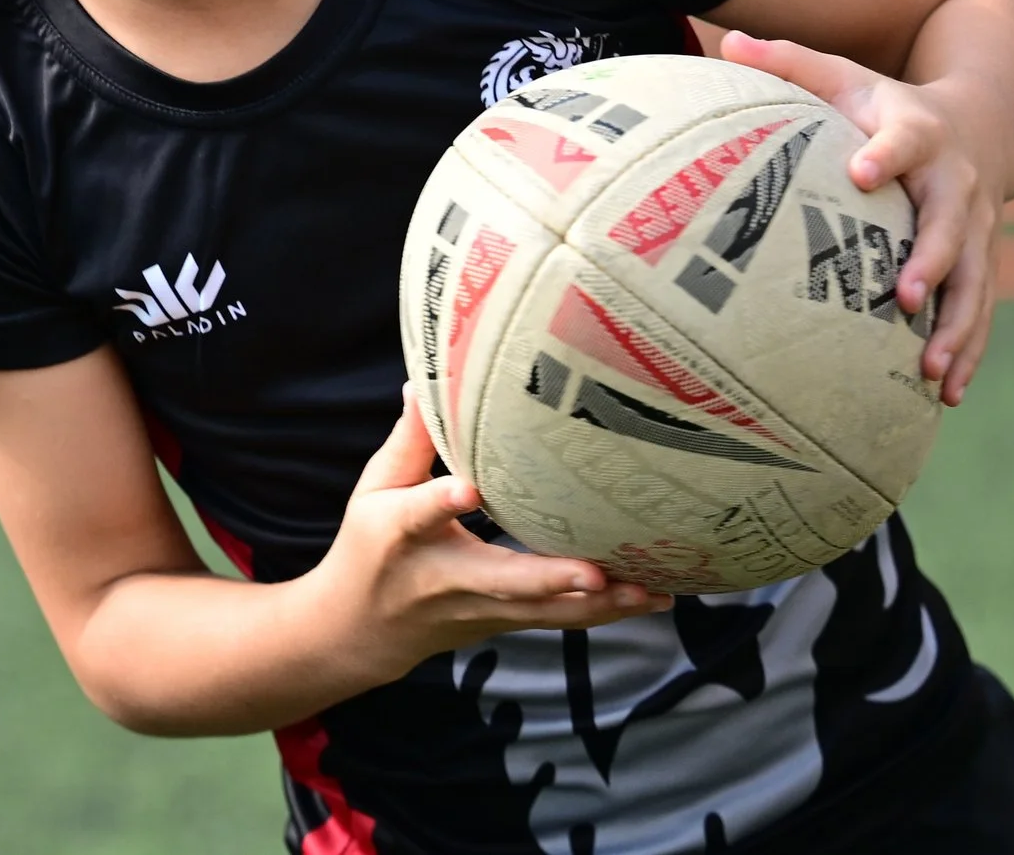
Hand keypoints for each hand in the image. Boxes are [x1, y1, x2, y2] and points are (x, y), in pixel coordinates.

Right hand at [299, 391, 669, 684]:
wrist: (361, 631)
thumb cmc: (368, 547)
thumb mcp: (374, 489)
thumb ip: (409, 440)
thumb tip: (426, 380)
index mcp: (402, 535)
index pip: (421, 515)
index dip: (442, 502)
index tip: (467, 490)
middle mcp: (446, 578)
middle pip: (502, 581)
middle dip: (551, 579)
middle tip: (598, 573)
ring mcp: (480, 609)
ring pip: (543, 611)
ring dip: (598, 605)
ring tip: (651, 591)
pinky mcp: (505, 623)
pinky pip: (559, 620)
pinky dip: (604, 612)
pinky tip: (651, 600)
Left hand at [720, 30, 998, 406]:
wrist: (989, 119)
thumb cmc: (891, 105)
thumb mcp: (846, 75)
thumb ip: (790, 60)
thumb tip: (727, 40)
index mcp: (918, 132)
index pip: (903, 140)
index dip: (886, 153)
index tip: (863, 172)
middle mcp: (956, 182)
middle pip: (948, 224)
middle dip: (931, 262)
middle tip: (904, 298)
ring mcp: (977, 228)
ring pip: (974, 281)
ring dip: (958, 327)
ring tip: (933, 372)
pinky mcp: (986, 262)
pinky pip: (982, 309)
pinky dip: (970, 349)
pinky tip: (949, 393)